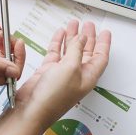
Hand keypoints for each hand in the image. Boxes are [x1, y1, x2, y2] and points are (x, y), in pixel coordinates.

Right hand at [0, 20, 110, 134]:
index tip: (105, 32)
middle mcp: (76, 75)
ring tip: (74, 24)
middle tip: (88, 25)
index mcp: (88, 76)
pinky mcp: (48, 72)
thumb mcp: (71, 68)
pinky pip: (56, 53)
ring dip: (73, 37)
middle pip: (86, 52)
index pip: (100, 56)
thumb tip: (82, 38)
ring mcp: (62, 74)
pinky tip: (60, 34)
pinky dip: (58, 42)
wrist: (30, 110)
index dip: (104, 43)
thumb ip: (77, 50)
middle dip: (88, 37)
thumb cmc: (53, 98)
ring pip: (70, 51)